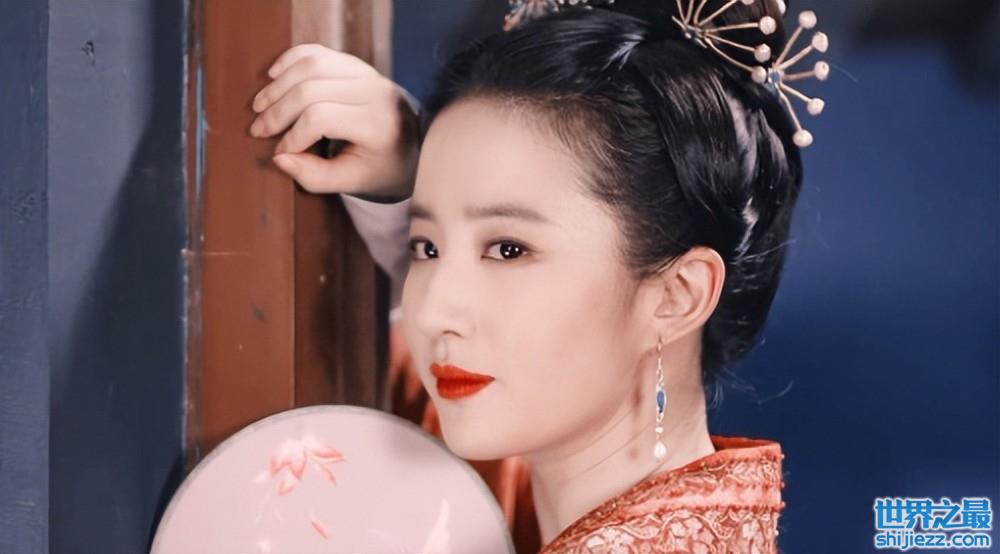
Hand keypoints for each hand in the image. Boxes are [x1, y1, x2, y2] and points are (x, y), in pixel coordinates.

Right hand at [250, 44, 418, 200]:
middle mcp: (373, 91)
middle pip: (310, 90)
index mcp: (376, 123)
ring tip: (259, 107)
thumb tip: (278, 159)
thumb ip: (315, 176)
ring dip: (279, 85)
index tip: (279, 153)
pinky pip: (317, 52)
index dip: (293, 136)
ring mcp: (365, 72)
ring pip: (311, 65)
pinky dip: (290, 60)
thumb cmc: (381, 166)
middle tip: (258, 130)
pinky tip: (273, 77)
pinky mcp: (355, 63)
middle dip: (278, 111)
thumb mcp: (352, 181)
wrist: (411, 143)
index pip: (320, 118)